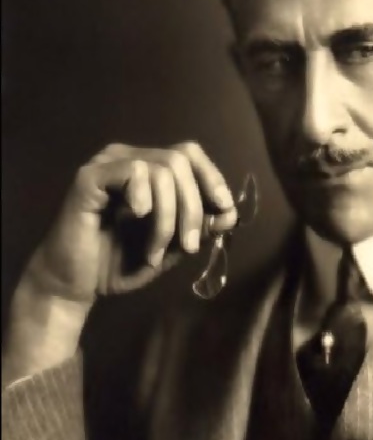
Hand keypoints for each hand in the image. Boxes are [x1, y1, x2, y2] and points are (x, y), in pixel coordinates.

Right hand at [24, 141, 238, 307]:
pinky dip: (145, 201)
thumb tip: (230, 213)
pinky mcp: (89, 178)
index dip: (212, 179)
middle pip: (180, 160)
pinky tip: (138, 221)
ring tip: (157, 252)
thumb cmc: (119, 263)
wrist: (75, 285)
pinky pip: (133, 171)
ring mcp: (107, 164)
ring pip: (162, 170)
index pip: (189, 154)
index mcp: (148, 169)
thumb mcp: (170, 247)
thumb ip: (198, 228)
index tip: (225, 212)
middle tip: (190, 246)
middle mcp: (128, 158)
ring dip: (169, 218)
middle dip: (194, 207)